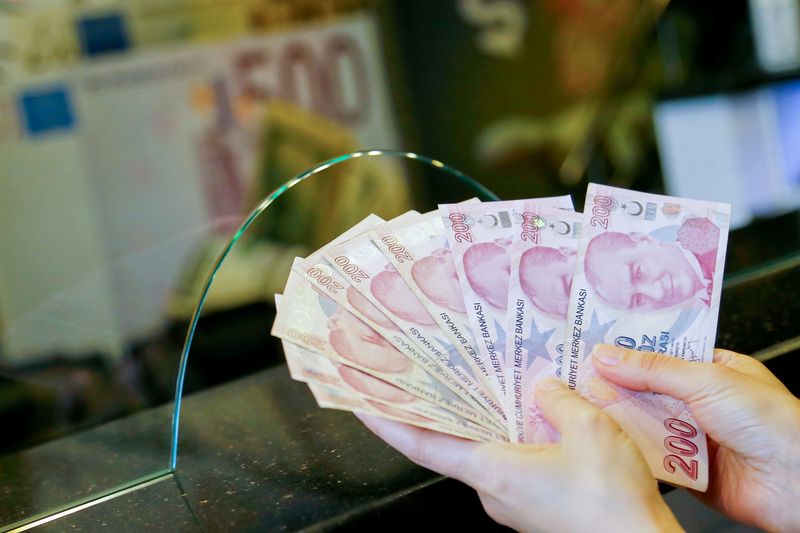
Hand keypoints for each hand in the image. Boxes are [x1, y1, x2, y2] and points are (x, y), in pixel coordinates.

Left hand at [356, 378, 681, 532]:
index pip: (422, 446)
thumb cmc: (610, 501)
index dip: (387, 424)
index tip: (360, 403)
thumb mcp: (589, 430)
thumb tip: (544, 387)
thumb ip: (559, 400)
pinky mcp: (535, 507)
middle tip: (428, 374)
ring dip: (484, 421)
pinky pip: (513, 464)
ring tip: (488, 383)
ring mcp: (513, 502)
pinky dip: (513, 438)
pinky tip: (536, 416)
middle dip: (441, 411)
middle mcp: (492, 490)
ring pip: (488, 452)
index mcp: (491, 470)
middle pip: (453, 444)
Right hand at [593, 344, 799, 531]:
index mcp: (714, 370)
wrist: (796, 483)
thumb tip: (608, 356)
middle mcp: (703, 402)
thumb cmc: (773, 423)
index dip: (628, 352)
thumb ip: (653, 369)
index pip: (661, 354)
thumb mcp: (707, 379)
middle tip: (580, 378)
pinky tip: (613, 441)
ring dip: (623, 419)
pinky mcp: (688, 470)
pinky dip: (635, 451)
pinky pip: (652, 457)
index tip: (594, 348)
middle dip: (618, 387)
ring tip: (588, 407)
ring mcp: (695, 437)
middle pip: (648, 390)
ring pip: (645, 423)